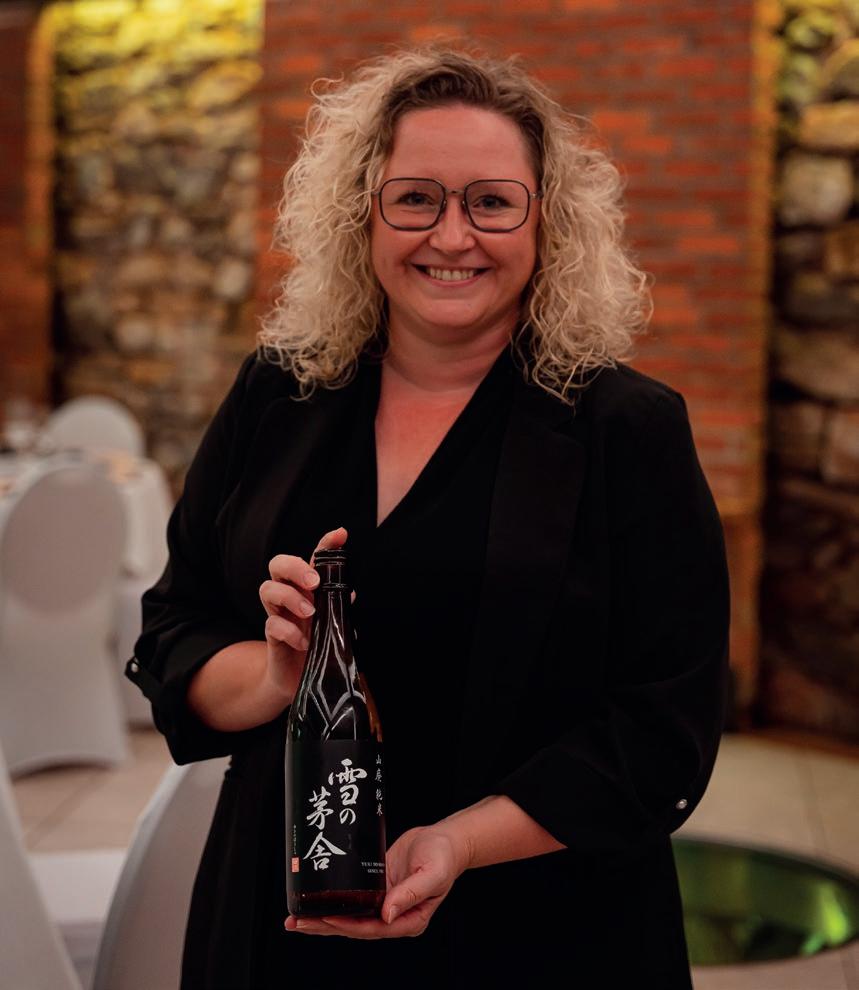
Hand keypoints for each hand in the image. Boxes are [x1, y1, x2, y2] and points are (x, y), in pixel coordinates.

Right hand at [258, 526, 346, 701]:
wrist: (297, 678)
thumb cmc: (317, 644)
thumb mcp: (332, 624)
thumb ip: (340, 607)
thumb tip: (351, 593)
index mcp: (307, 588)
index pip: (313, 558)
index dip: (326, 543)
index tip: (340, 535)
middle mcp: (289, 595)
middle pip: (277, 564)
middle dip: (294, 567)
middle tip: (313, 583)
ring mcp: (278, 614)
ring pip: (267, 589)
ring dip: (290, 598)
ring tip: (310, 614)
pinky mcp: (271, 635)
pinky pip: (271, 624)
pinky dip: (289, 631)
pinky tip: (304, 642)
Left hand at [284, 823, 471, 938]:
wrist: (445, 839)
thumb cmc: (444, 857)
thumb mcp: (432, 874)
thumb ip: (411, 894)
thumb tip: (387, 914)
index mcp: (409, 919)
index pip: (373, 928)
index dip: (348, 925)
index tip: (326, 917)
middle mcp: (394, 916)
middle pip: (354, 927)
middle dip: (324, 926)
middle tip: (296, 924)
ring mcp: (385, 903)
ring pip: (350, 915)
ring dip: (323, 916)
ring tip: (295, 918)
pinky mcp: (378, 887)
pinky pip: (353, 898)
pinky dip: (334, 900)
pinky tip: (316, 900)